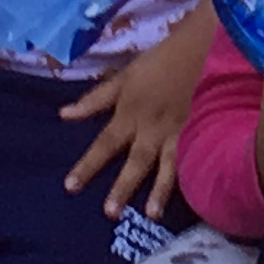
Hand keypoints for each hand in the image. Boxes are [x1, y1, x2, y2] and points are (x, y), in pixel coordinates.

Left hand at [63, 19, 212, 218]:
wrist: (199, 49)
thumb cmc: (156, 63)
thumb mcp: (122, 77)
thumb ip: (94, 100)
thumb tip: (63, 115)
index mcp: (131, 114)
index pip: (105, 144)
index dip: (88, 165)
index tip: (70, 187)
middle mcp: (152, 128)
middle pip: (136, 161)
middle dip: (123, 187)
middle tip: (110, 213)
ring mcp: (176, 132)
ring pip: (167, 165)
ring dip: (159, 190)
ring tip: (151, 215)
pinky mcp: (195, 132)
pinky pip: (189, 157)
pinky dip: (188, 176)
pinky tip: (189, 193)